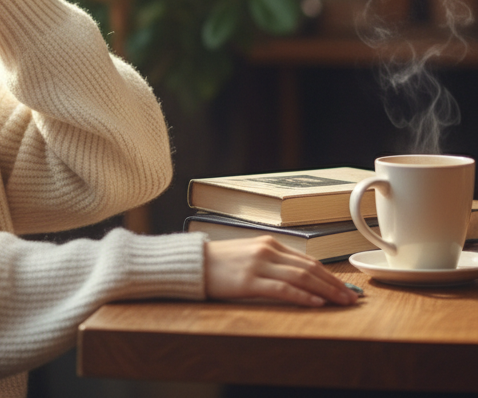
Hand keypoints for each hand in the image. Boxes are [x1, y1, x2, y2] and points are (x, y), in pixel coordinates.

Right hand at [205, 236, 357, 306]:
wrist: (193, 262)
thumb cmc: (220, 262)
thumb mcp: (250, 255)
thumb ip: (273, 261)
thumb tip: (299, 277)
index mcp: (269, 243)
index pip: (308, 260)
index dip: (330, 275)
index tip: (346, 288)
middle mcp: (267, 250)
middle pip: (309, 269)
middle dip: (334, 284)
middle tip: (353, 298)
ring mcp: (258, 265)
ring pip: (301, 278)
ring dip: (326, 292)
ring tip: (343, 302)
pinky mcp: (249, 281)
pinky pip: (282, 289)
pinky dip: (302, 296)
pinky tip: (316, 304)